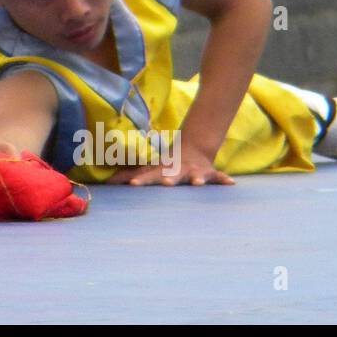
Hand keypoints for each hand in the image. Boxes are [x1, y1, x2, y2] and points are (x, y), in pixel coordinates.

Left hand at [106, 149, 233, 186]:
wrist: (192, 150)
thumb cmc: (165, 166)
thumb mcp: (148, 169)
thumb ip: (127, 176)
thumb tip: (105, 184)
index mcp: (161, 170)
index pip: (149, 176)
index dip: (141, 180)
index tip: (133, 186)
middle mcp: (177, 170)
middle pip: (172, 175)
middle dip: (169, 179)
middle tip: (166, 184)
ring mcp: (194, 171)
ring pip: (195, 175)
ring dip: (196, 178)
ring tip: (197, 183)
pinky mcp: (209, 173)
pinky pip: (218, 177)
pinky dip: (223, 179)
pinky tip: (230, 184)